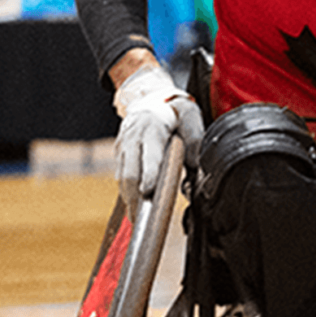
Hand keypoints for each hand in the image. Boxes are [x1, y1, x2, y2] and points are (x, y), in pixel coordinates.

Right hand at [112, 64, 203, 209]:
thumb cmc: (174, 110)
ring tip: (136, 219)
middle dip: (133, 198)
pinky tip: (133, 205)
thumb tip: (195, 168)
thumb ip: (194, 142)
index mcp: (151, 130)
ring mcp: (123, 147)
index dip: (148, 176)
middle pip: (129, 173)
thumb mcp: (191, 118)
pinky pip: (121, 175)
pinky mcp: (120, 153)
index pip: (148, 157)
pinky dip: (126, 190)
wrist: (150, 96)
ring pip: (122, 177)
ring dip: (128, 198)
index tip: (148, 193)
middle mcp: (132, 139)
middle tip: (139, 220)